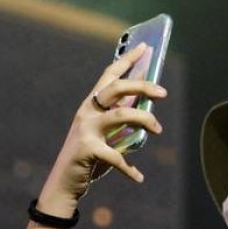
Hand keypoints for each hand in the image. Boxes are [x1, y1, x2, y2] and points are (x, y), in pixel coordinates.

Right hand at [38, 44, 165, 212]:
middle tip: (163, 93)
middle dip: (142, 86)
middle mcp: (87, 111)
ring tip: (158, 130)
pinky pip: (116, 156)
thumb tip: (145, 100)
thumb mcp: (105, 131)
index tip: (146, 46)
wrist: (63, 182)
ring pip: (120, 115)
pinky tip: (139, 177)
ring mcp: (86, 129)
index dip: (127, 59)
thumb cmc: (89, 154)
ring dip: (144, 121)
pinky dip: (130, 168)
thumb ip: (121, 114)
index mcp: (92, 104)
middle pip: (117, 88)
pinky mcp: (87, 150)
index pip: (110, 75)